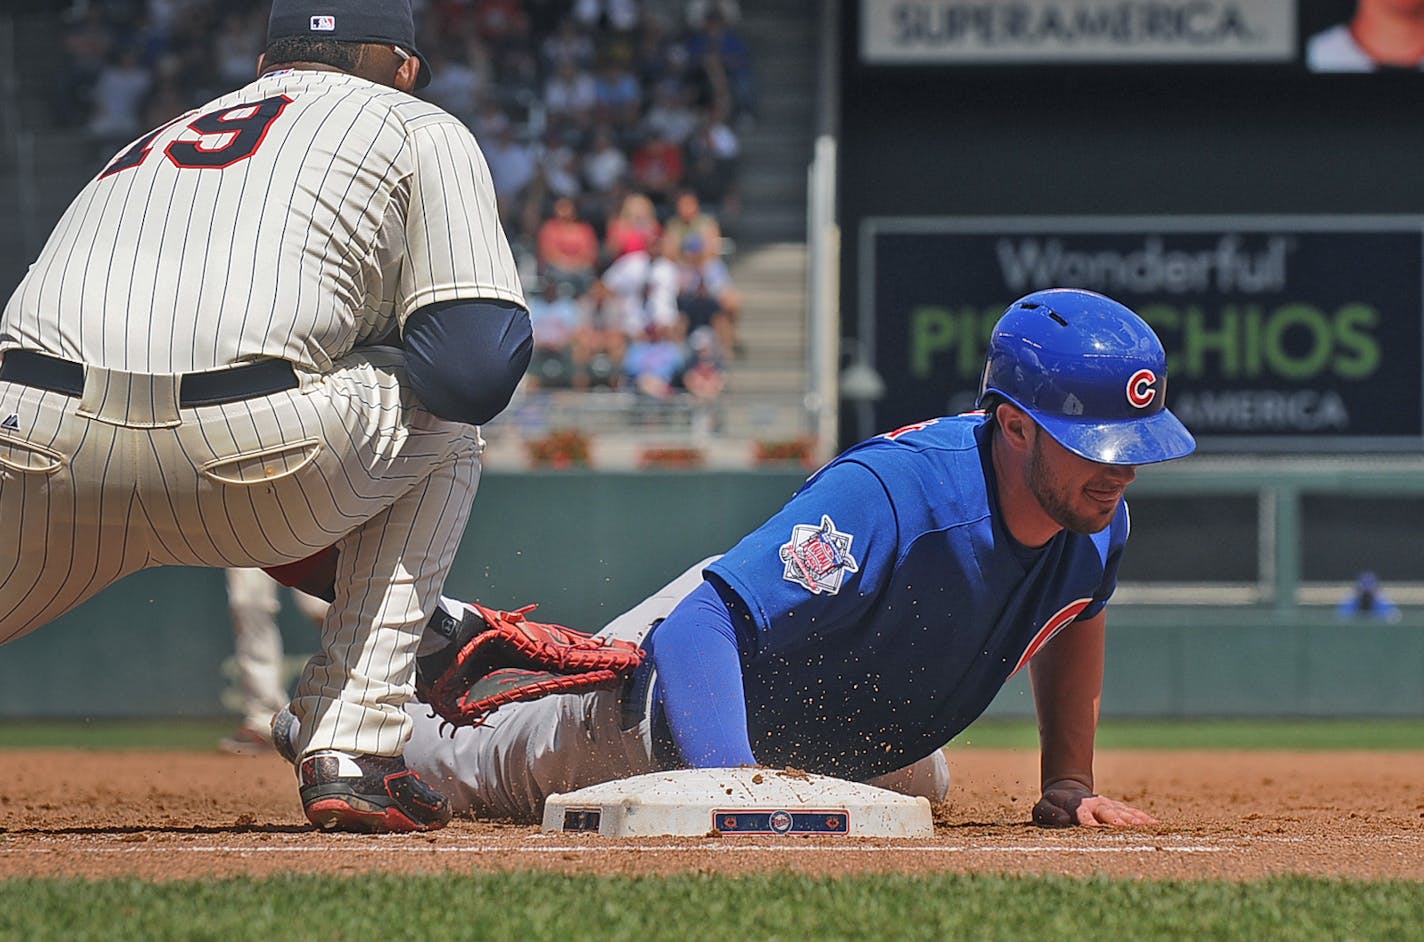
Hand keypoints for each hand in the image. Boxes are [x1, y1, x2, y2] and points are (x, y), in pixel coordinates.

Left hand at [1031, 780, 1158, 827]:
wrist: (1068, 791)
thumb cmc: (1054, 806)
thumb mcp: (1043, 808)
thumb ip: (1049, 813)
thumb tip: (1064, 819)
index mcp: (1075, 805)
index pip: (1080, 812)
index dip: (1086, 819)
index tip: (1092, 827)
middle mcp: (1094, 804)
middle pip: (1106, 811)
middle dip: (1114, 819)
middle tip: (1122, 826)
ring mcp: (1107, 806)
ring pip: (1121, 812)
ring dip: (1133, 820)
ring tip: (1146, 827)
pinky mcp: (1117, 809)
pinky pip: (1132, 813)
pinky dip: (1143, 819)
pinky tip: (1155, 824)